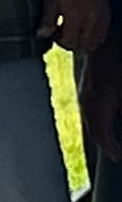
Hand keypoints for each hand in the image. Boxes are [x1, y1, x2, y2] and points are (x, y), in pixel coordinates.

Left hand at [39, 0, 112, 53]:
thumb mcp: (50, 0)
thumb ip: (47, 20)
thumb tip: (41, 35)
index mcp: (77, 18)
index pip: (69, 43)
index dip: (58, 41)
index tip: (53, 33)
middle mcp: (92, 21)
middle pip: (83, 47)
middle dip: (71, 44)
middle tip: (62, 33)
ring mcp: (102, 19)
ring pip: (95, 43)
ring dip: (83, 42)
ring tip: (72, 31)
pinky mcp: (107, 14)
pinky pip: (103, 34)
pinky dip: (94, 36)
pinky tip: (84, 27)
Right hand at [81, 30, 121, 162]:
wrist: (106, 43)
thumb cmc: (119, 64)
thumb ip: (121, 114)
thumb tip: (119, 126)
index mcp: (101, 104)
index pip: (104, 135)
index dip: (112, 149)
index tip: (119, 158)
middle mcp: (89, 101)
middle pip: (94, 131)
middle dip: (105, 146)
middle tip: (115, 156)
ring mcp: (84, 94)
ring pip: (89, 122)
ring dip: (99, 135)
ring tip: (109, 145)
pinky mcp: (84, 88)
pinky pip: (87, 112)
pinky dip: (94, 123)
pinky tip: (101, 124)